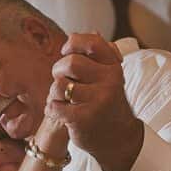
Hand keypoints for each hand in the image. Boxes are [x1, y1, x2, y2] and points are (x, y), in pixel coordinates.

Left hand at [45, 33, 142, 170]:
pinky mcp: (84, 118)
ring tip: (62, 99)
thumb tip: (91, 31)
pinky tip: (61, 112)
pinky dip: (52, 109)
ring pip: (59, 85)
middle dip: (58, 71)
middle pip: (70, 63)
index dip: (72, 44)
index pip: (92, 42)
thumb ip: (99, 55)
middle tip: (62, 81)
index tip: (66, 52)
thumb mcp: (109, 77)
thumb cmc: (106, 102)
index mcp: (113, 67)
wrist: (117, 139)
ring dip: (55, 93)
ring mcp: (98, 100)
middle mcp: (110, 81)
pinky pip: (54, 106)